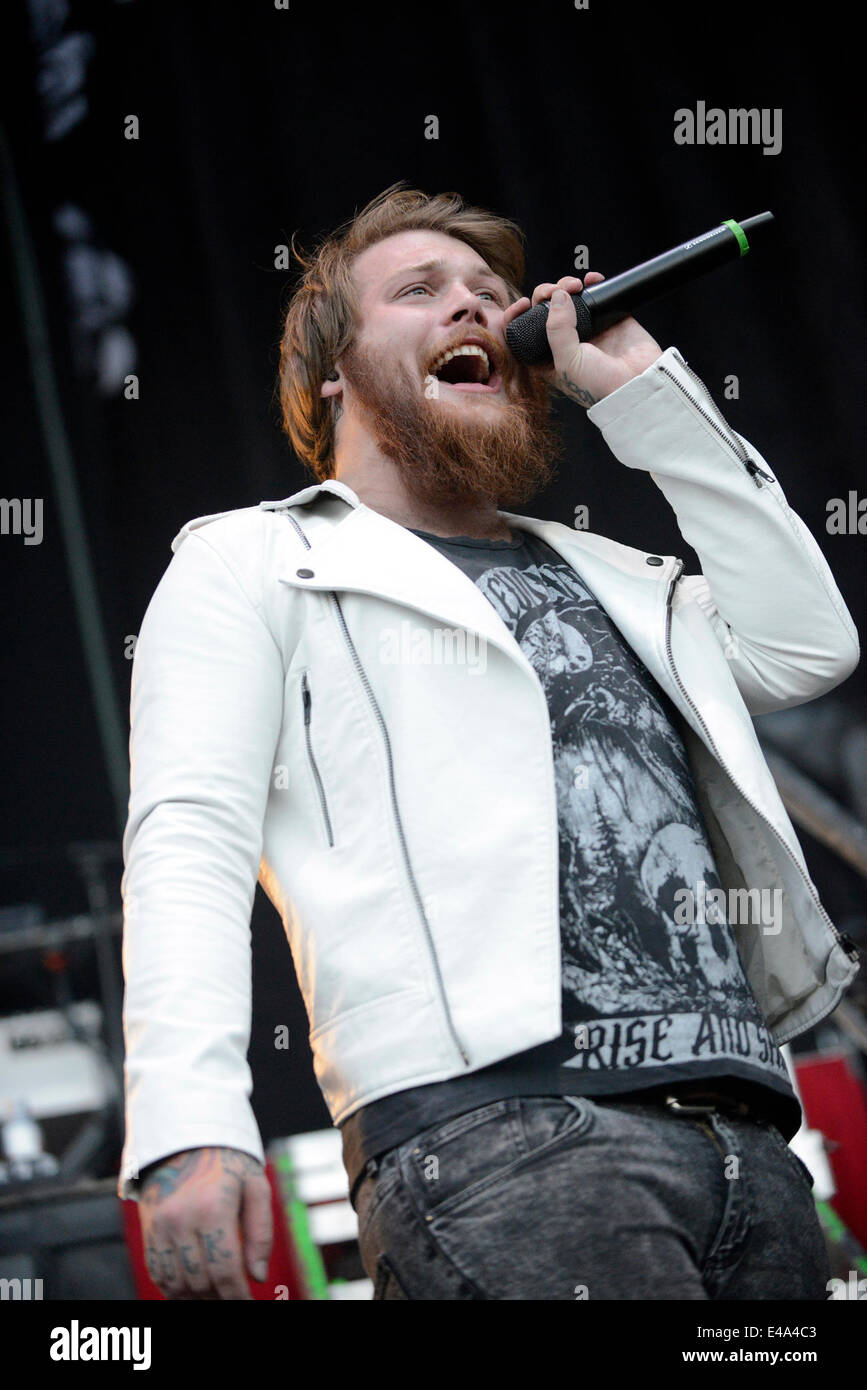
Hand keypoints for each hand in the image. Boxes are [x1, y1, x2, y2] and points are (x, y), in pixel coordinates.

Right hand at [138, 1146, 272, 1299]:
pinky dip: (174, 1289)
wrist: (186, 1138)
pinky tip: (191, 1289)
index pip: (225, 1270)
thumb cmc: (228, 1163)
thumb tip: (258, 1277)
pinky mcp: (148, 1229)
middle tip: (233, 1296)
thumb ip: (261, 1232)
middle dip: (220, 1297)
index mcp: (213, 1208)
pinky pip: (157, 1272)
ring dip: (196, 1297)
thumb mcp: (255, 1186)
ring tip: (215, 1295)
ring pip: (176, 1283)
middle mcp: (182, 1219)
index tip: (248, 1302)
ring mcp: (160, 1226)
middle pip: (200, 1281)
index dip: (238, 1296)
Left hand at [503, 273, 663, 407]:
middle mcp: (565, 342)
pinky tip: (592, 279)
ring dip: (567, 285)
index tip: (524, 304)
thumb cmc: (599, 384)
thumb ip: (557, 329)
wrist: (637, 384)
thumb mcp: (567, 361)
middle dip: (546, 294)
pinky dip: (593, 282)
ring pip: (569, 298)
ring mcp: (587, 328)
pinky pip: (596, 294)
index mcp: (548, 357)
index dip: (519, 315)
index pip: (524, 332)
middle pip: (545, 309)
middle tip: (555, 291)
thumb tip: (558, 294)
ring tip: (576, 285)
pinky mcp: (608, 318)